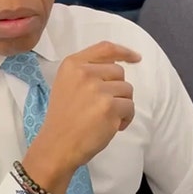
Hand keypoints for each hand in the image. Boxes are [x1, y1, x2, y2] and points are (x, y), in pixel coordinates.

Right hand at [23, 41, 140, 193]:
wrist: (57, 145)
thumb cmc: (63, 118)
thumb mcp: (66, 85)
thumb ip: (87, 72)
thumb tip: (119, 65)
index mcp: (72, 65)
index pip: (105, 48)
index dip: (123, 52)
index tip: (135, 58)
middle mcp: (84, 73)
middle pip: (119, 72)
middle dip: (117, 89)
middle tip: (103, 106)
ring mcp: (98, 90)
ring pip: (127, 90)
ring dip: (121, 105)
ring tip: (105, 118)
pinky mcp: (109, 108)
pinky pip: (130, 107)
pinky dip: (125, 119)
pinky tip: (111, 127)